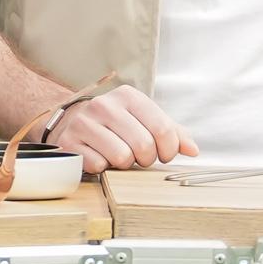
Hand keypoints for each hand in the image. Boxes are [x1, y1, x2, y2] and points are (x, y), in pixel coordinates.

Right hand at [44, 85, 192, 173]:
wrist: (72, 121)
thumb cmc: (115, 124)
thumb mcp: (144, 120)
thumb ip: (172, 132)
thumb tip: (193, 150)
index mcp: (128, 96)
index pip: (162, 128)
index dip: (169, 149)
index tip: (164, 154)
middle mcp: (105, 105)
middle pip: (144, 145)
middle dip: (146, 159)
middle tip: (140, 157)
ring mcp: (84, 122)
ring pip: (122, 157)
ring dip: (124, 164)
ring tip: (119, 156)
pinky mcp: (70, 141)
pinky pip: (99, 165)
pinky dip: (103, 168)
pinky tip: (99, 157)